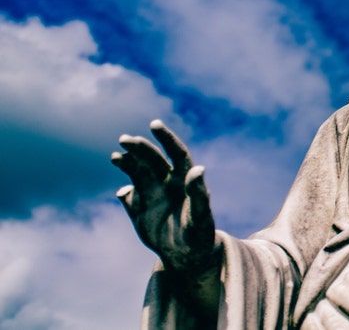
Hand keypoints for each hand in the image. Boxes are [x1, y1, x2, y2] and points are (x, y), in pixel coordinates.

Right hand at [111, 119, 216, 273]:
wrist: (185, 254)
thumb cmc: (199, 235)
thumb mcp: (202, 217)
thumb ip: (199, 194)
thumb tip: (198, 168)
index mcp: (185, 180)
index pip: (176, 152)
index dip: (166, 138)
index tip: (154, 124)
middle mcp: (168, 181)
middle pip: (152, 159)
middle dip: (140, 148)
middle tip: (124, 139)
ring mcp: (152, 192)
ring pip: (137, 171)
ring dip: (127, 162)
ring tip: (116, 157)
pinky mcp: (139, 206)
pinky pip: (128, 193)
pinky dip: (122, 188)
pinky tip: (120, 190)